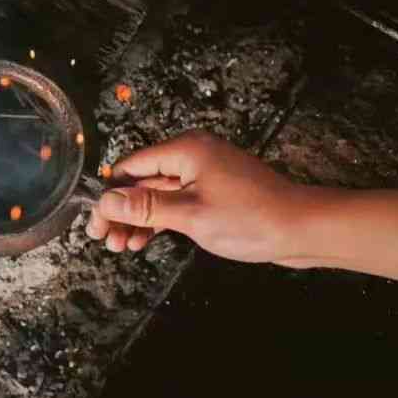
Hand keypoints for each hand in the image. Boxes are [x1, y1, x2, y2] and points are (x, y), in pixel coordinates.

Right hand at [86, 130, 309, 263]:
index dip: (109, 195)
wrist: (303, 229)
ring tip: (122, 247)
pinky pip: (175, 201)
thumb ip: (146, 207)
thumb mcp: (191, 215)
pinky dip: (160, 220)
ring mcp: (203, 173)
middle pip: (142, 181)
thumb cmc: (250, 218)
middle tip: (105, 241)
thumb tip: (106, 201)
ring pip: (157, 194)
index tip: (95, 223)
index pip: (130, 166)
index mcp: (185, 150)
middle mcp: (191, 155)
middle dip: (122, 211)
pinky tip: (144, 240)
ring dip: (138, 219)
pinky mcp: (213, 191)